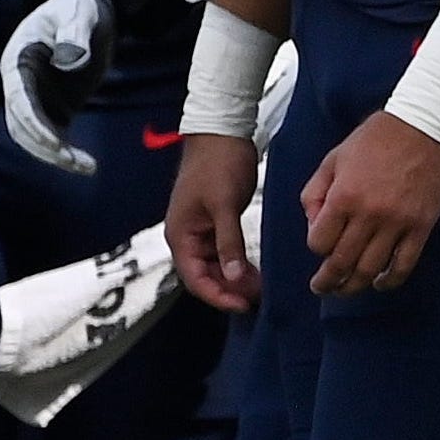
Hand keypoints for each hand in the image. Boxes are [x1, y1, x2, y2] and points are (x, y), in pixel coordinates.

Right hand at [0, 0, 114, 176]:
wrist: (88, 11)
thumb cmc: (77, 7)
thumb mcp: (78, 13)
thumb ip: (74, 34)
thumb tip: (69, 60)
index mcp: (17, 62)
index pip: (18, 99)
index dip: (33, 122)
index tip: (54, 141)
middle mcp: (22, 85)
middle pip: (23, 126)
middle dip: (45, 147)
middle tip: (74, 161)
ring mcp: (38, 98)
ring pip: (36, 136)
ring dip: (56, 155)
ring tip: (86, 167)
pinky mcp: (57, 106)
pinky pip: (55, 135)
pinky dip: (66, 151)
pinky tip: (86, 164)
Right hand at [162, 136, 262, 313]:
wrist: (222, 134)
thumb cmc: (219, 165)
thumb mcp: (225, 205)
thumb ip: (228, 242)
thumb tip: (232, 277)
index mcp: (180, 235)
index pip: (194, 278)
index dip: (217, 295)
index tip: (243, 305)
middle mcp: (186, 237)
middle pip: (203, 276)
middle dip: (227, 290)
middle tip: (256, 299)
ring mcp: (199, 230)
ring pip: (214, 265)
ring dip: (232, 279)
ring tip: (259, 288)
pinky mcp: (214, 222)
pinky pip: (222, 252)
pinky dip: (236, 263)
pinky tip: (253, 270)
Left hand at [303, 112, 439, 297]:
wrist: (423, 126)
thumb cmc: (375, 140)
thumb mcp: (332, 160)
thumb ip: (315, 193)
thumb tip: (315, 225)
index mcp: (343, 197)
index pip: (319, 242)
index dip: (316, 248)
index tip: (320, 247)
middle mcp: (368, 215)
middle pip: (341, 262)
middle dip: (327, 281)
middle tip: (322, 288)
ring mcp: (398, 223)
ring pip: (371, 268)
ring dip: (355, 285)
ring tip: (347, 289)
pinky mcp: (421, 225)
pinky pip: (405, 263)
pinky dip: (391, 280)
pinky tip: (381, 283)